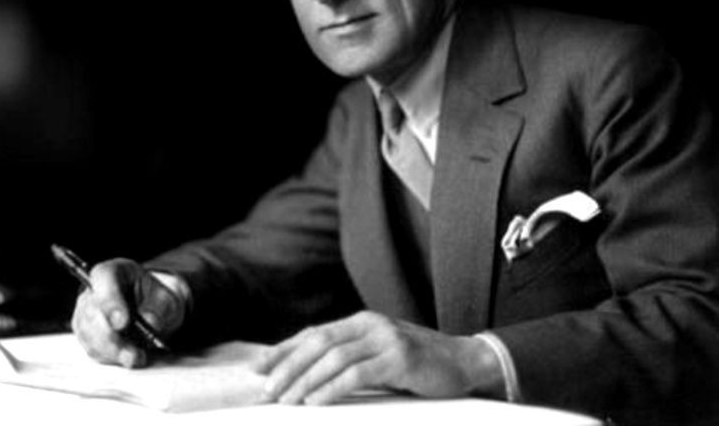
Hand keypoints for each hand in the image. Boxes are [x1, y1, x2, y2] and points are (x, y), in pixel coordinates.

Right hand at [71, 258, 185, 367]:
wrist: (150, 311)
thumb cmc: (155, 299)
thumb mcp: (166, 298)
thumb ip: (160, 307)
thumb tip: (150, 322)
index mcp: (114, 271)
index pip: (104, 278)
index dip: (110, 301)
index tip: (122, 323)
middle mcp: (93, 289)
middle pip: (93, 312)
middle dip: (113, 337)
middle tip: (133, 353)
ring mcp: (85, 312)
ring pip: (90, 334)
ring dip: (113, 352)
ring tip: (136, 358)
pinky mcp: (86, 334)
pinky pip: (92, 348)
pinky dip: (110, 357)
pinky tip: (127, 358)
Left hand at [252, 310, 504, 404]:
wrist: (463, 362)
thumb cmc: (417, 365)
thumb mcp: (378, 356)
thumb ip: (349, 359)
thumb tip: (308, 376)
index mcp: (360, 322)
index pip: (313, 334)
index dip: (284, 350)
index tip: (259, 369)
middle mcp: (369, 324)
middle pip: (318, 342)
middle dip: (288, 365)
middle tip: (266, 388)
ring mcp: (385, 338)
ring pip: (334, 356)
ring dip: (306, 379)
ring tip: (286, 399)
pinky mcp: (399, 358)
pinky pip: (358, 372)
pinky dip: (333, 386)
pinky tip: (317, 399)